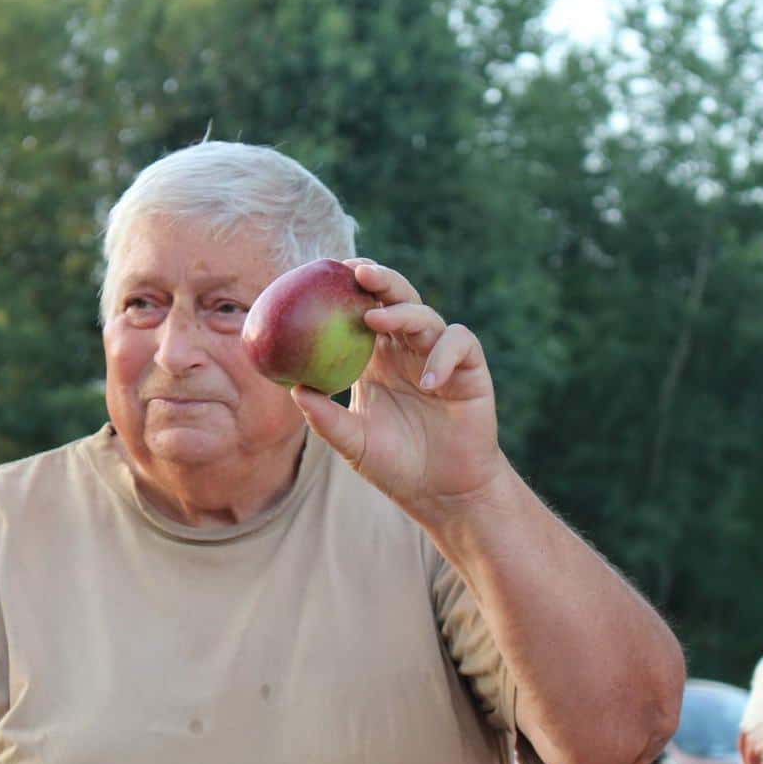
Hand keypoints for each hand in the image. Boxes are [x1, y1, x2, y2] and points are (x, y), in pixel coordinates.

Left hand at [290, 258, 507, 516]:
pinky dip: (443, 355)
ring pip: (426, 316)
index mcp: (376, 359)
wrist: (440, 492)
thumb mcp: (352, 443)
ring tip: (376, 320)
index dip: (349, 286)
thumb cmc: (393, 465)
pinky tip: (427, 381)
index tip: (325, 271)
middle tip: (357, 272)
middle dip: (380, 279)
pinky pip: (460, 346)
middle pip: (397, 299)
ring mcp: (439, 358)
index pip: (363, 309)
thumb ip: (325, 418)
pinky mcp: (470, 371)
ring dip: (403, 313)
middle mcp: (407, 350)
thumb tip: (292, 388)